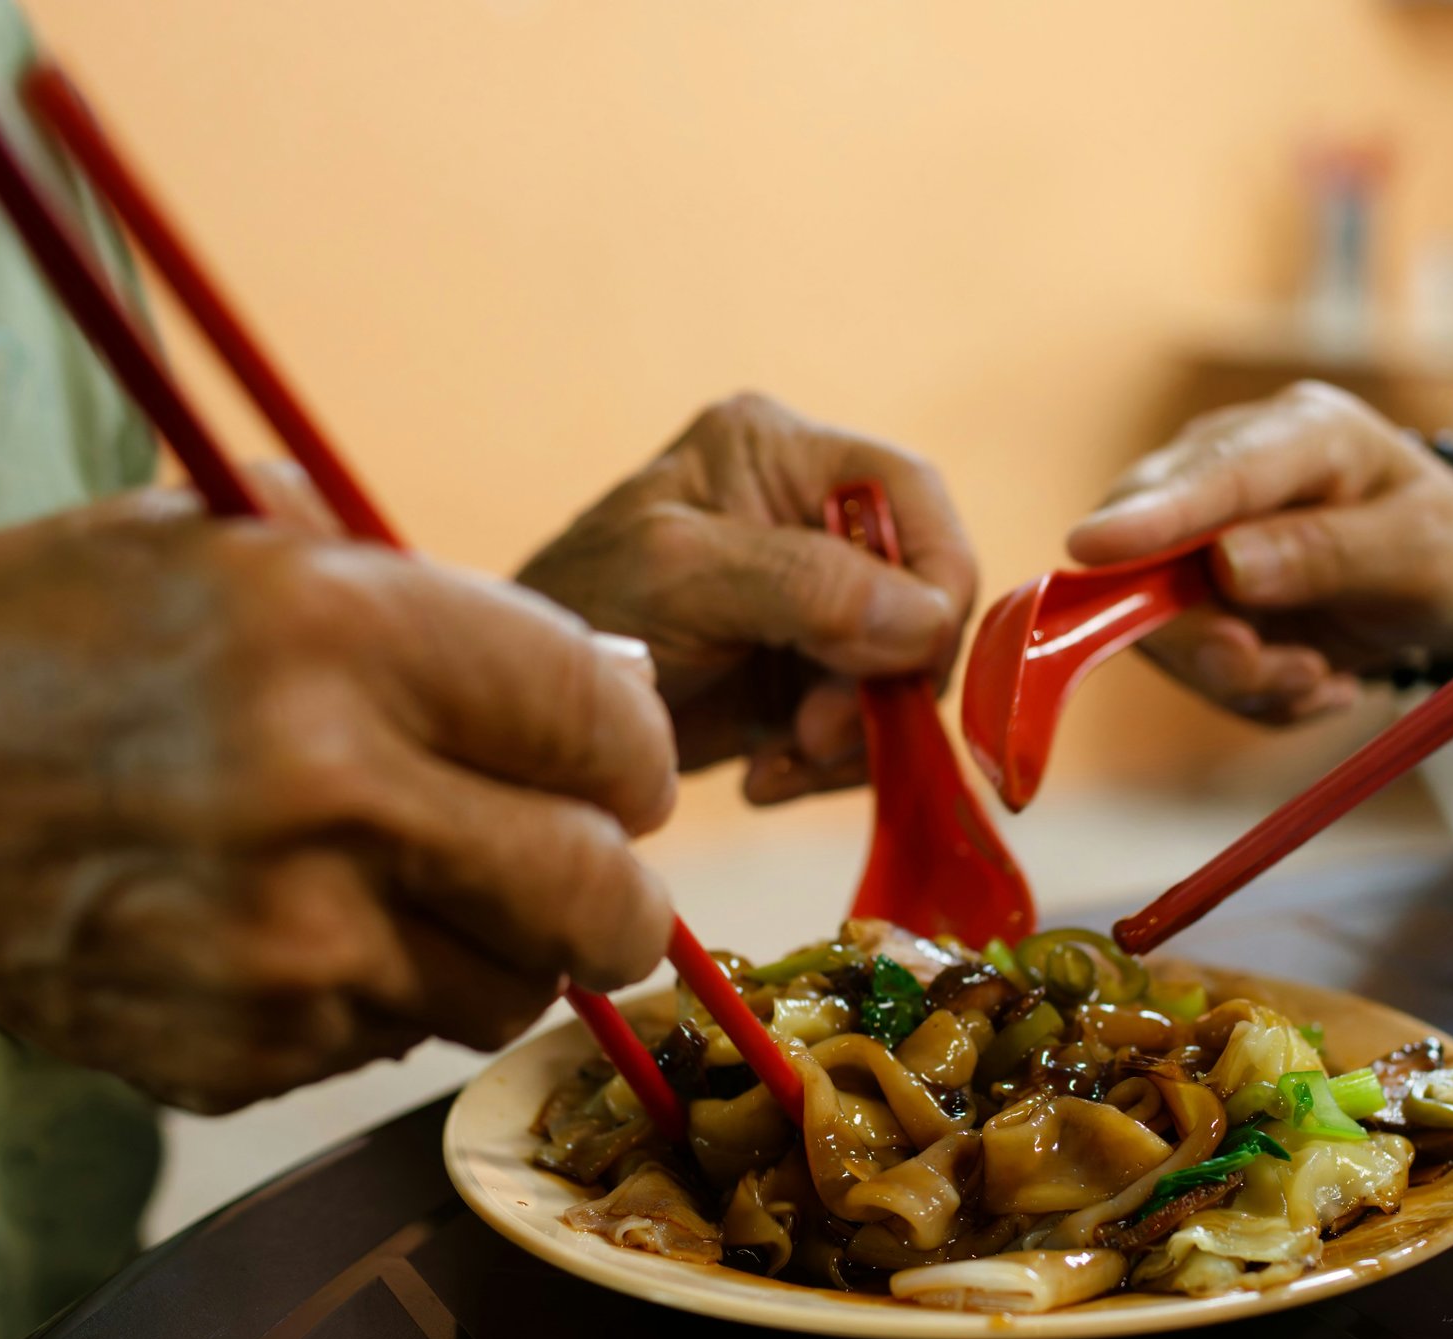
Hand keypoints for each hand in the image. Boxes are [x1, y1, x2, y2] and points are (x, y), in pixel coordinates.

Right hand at [0, 486, 678, 1115]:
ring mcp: (290, 946)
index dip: (635, 752)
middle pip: (603, 896)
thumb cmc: (42, 652)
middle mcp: (332, 797)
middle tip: (575, 864)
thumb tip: (611, 674)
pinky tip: (289, 927)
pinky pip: (395, 1039)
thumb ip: (429, 598)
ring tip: (395, 881)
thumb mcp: (218, 544)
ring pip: (510, 986)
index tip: (615, 764)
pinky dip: (376, 995)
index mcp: (342, 638)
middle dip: (613, 888)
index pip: (608, 727)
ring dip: (491, 946)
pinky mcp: (248, 1051)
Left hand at [519, 393, 976, 802]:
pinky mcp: (802, 676)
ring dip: (856, 734)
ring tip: (782, 760)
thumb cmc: (578, 614)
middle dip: (883, 676)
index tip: (909, 660)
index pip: (911, 494)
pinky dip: (829, 762)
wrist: (515, 719)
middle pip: (920, 592)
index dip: (937, 577)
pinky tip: (767, 774)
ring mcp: (809, 602)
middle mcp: (807, 515)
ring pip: (902, 669)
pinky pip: (866, 722)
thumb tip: (927, 619)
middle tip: (817, 734)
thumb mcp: (680, 578)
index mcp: (780, 451)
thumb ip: (802, 583)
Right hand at [1065, 381, 1452, 720]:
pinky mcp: (1192, 600)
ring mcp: (1199, 537)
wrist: (1450, 579)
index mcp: (1300, 433)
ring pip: (1166, 627)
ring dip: (1242, 678)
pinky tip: (1317, 678)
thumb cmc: (1443, 544)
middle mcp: (1228, 473)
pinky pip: (1197, 667)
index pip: (1214, 473)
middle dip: (1204, 638)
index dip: (1150, 516)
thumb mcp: (1418, 550)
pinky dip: (1255, 694)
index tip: (1090, 548)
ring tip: (1323, 678)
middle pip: (1153, 553)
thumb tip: (1224, 567)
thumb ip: (1329, 553)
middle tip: (1291, 676)